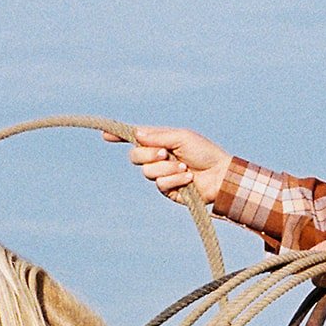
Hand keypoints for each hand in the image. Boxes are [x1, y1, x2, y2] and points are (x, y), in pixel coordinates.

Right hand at [104, 126, 232, 208]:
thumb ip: (158, 136)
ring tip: (184, 168)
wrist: (220, 175)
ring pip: (147, 172)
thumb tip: (136, 134)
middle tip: (165, 152)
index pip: (135, 139)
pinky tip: (187, 179)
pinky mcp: (168, 190)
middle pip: (135, 157)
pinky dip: (174, 180)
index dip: (119, 136)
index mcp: (159, 141)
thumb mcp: (181, 137)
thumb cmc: (204, 152)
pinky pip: (160, 184)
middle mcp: (157, 158)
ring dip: (166, 168)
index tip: (105, 135)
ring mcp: (161, 175)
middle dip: (148, 154)